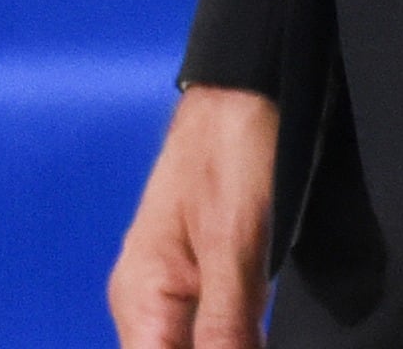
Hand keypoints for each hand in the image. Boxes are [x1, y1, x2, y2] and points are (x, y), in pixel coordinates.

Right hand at [107, 86, 278, 348]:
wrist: (252, 80)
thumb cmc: (234, 140)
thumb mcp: (234, 239)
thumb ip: (225, 324)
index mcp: (141, 295)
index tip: (246, 344)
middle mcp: (150, 300)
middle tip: (255, 330)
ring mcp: (179, 288)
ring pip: (201, 346)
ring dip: (233, 343)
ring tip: (259, 323)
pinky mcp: (210, 276)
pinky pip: (219, 330)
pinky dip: (241, 337)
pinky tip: (262, 329)